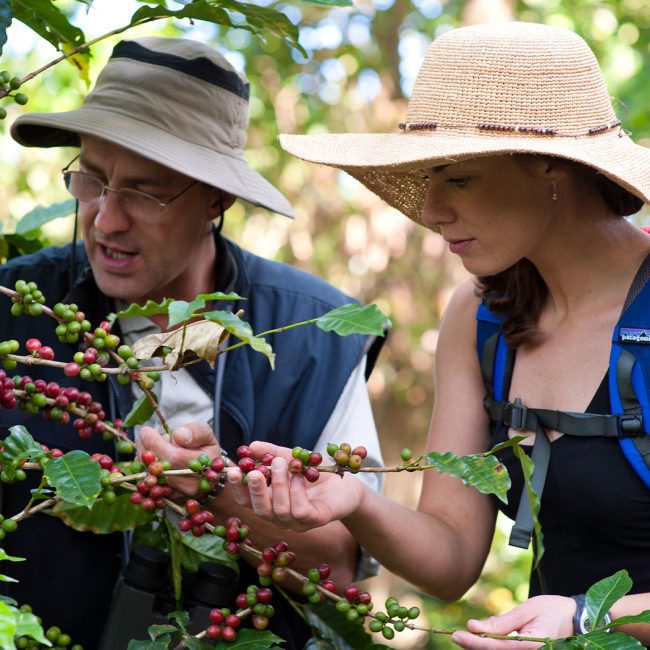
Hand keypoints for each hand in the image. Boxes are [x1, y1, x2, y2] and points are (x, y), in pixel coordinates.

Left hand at [137, 423, 220, 497]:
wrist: (208, 479)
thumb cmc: (206, 453)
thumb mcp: (207, 436)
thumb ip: (195, 432)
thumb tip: (177, 435)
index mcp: (202, 468)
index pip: (173, 457)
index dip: (155, 443)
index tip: (147, 431)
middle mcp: (189, 486)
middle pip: (158, 468)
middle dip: (146, 449)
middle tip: (145, 435)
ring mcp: (176, 496)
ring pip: (149, 477)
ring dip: (143, 460)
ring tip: (150, 446)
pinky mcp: (165, 500)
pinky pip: (146, 486)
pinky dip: (143, 471)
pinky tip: (149, 461)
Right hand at [227, 441, 366, 531]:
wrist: (346, 483)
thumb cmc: (315, 474)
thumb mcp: (291, 458)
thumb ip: (271, 452)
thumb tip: (250, 446)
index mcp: (270, 502)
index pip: (247, 501)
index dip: (238, 488)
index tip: (233, 471)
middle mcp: (280, 516)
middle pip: (260, 510)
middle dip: (256, 490)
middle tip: (255, 472)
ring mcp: (298, 522)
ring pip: (280, 511)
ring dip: (279, 486)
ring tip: (283, 463)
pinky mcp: (316, 520)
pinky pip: (301, 511)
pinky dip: (297, 492)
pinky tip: (300, 477)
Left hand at [451, 596, 575, 648]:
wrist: (576, 620)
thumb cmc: (552, 611)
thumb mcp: (526, 611)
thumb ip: (501, 623)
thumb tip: (474, 626)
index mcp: (533, 646)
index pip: (496, 647)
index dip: (474, 643)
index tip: (457, 635)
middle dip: (474, 648)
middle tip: (456, 636)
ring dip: (481, 649)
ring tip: (466, 638)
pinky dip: (492, 648)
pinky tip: (482, 640)